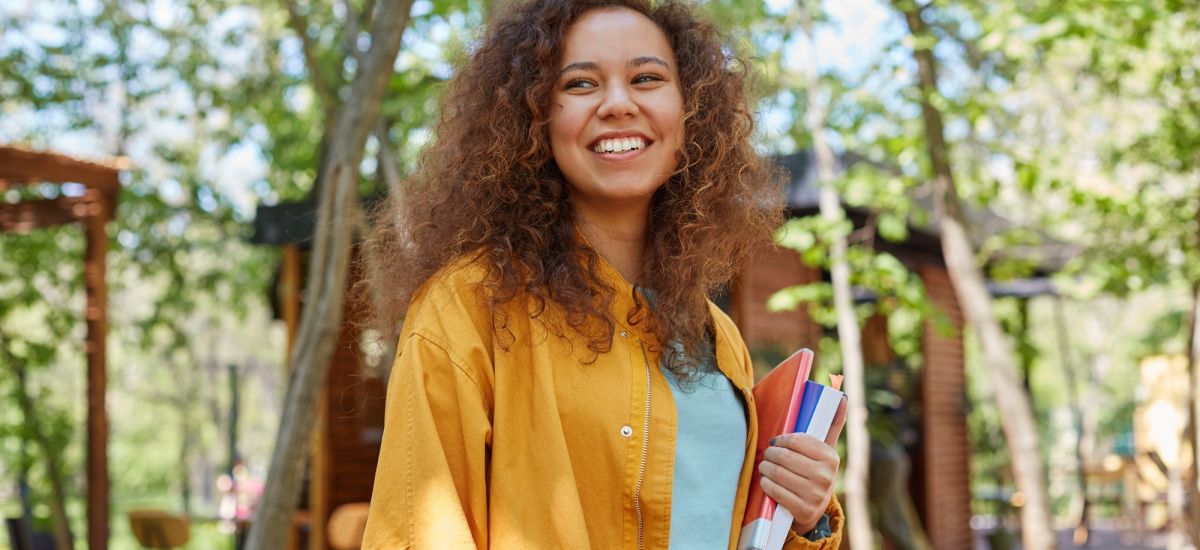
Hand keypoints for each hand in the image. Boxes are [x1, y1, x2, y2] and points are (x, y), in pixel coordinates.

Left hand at [757, 395, 847, 533]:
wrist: (813, 510)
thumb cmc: (815, 471)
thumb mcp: (825, 450)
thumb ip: (832, 424)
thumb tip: (842, 397)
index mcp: (830, 457)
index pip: (796, 440)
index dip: (781, 440)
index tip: (777, 442)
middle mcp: (825, 476)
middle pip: (784, 457)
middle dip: (770, 453)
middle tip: (767, 454)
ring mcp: (814, 495)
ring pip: (777, 473)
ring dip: (765, 467)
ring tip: (764, 465)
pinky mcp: (802, 510)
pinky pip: (774, 490)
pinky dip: (766, 483)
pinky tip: (766, 480)